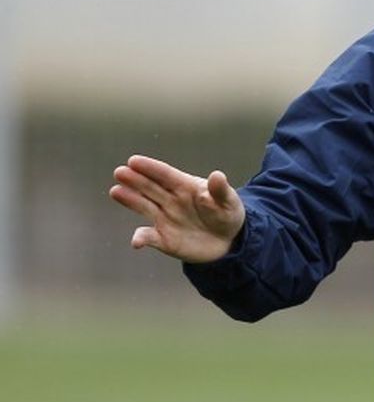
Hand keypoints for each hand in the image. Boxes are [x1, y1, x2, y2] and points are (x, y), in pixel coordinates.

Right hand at [109, 155, 245, 262]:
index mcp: (185, 186)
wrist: (228, 240)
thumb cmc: (226, 214)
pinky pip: (150, 237)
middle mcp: (170, 200)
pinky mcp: (164, 239)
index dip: (150, 168)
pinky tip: (136, 241)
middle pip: (150, 187)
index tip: (134, 161)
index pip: (165, 174)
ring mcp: (165, 218)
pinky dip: (142, 238)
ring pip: (144, 207)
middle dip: (135, 180)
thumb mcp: (229, 202)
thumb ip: (221, 191)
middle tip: (120, 172)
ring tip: (116, 191)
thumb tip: (217, 175)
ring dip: (130, 200)